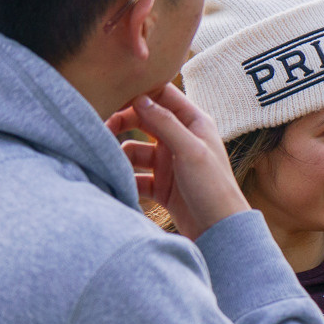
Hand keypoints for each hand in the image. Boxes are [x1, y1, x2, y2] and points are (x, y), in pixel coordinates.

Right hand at [106, 84, 248, 239]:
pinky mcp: (162, 186)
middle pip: (145, 120)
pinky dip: (126, 178)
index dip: (139, 91)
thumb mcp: (190, 150)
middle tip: (103, 127)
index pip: (163, 94)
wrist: (220, 231)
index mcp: (194, 122)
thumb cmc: (213, 187)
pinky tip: (117, 182)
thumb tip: (139, 98)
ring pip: (136, 150)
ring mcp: (170, 163)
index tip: (113, 94)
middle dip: (123, 122)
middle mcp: (181, 139)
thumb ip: (165, 123)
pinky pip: (137, 176)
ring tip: (109, 161)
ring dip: (122, 154)